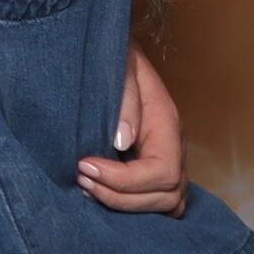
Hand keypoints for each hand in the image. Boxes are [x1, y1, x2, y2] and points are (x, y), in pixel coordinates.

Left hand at [80, 43, 188, 217]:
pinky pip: (157, 200)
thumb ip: (125, 98)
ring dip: (125, 204)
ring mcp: (167, 157)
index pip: (162, 171)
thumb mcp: (118, 65)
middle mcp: (173, 145)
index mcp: (167, 122)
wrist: (109, 48)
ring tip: (86, 187)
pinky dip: (133, 205)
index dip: (124, 180)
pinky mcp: (153, 165)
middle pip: (166, 195)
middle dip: (120, 196)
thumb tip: (123, 142)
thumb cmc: (111, 55)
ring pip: (166, 203)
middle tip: (79, 178)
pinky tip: (100, 192)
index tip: (84, 166)